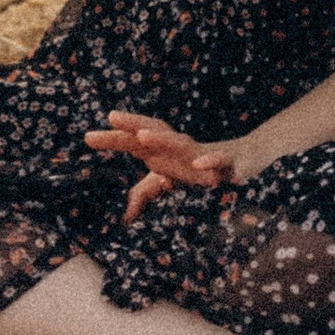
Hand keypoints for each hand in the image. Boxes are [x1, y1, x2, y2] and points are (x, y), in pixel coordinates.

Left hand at [85, 112, 255, 221]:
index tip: (88, 137)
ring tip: (142, 137)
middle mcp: (181, 147)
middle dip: (132, 126)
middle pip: (154, 133)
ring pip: (181, 144)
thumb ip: (146, 192)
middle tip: (110, 119)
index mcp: (167, 151)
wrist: (247, 157)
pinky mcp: (227, 162)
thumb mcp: (172, 180)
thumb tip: (122, 216)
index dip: (115, 137)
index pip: (137, 141)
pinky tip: (198, 165)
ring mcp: (204, 152)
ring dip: (161, 140)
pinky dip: (209, 161)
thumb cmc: (202, 166)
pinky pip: (218, 161)